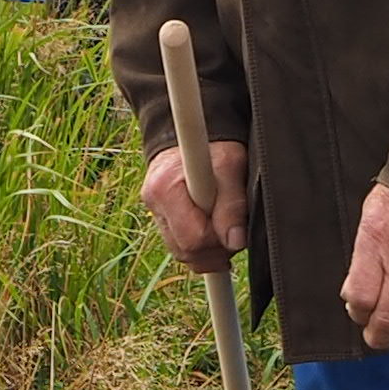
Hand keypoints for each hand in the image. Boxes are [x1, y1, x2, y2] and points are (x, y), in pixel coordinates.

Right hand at [141, 134, 251, 265]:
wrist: (195, 135)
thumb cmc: (214, 146)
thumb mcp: (230, 166)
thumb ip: (232, 204)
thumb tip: (234, 241)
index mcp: (165, 189)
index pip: (192, 239)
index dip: (219, 240)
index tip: (235, 229)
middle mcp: (153, 204)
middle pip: (185, 251)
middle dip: (214, 250)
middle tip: (234, 231)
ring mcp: (155, 215)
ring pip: (182, 254)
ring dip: (209, 250)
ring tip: (225, 228)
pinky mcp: (162, 221)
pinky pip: (181, 248)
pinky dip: (200, 247)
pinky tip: (214, 234)